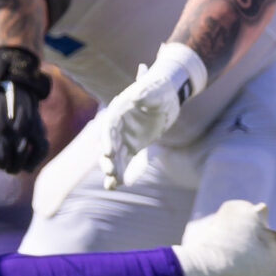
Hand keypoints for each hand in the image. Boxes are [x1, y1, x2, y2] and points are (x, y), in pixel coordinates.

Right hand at [97, 41, 206, 189]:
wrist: (168, 95)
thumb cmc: (161, 89)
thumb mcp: (157, 90)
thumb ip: (148, 94)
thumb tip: (138, 97)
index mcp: (119, 110)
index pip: (110, 127)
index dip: (108, 140)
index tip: (108, 153)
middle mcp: (118, 125)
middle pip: (109, 143)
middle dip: (108, 159)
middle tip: (111, 172)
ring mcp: (124, 136)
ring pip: (115, 156)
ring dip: (113, 169)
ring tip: (112, 184)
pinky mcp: (132, 146)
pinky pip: (124, 161)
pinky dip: (120, 172)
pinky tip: (115, 186)